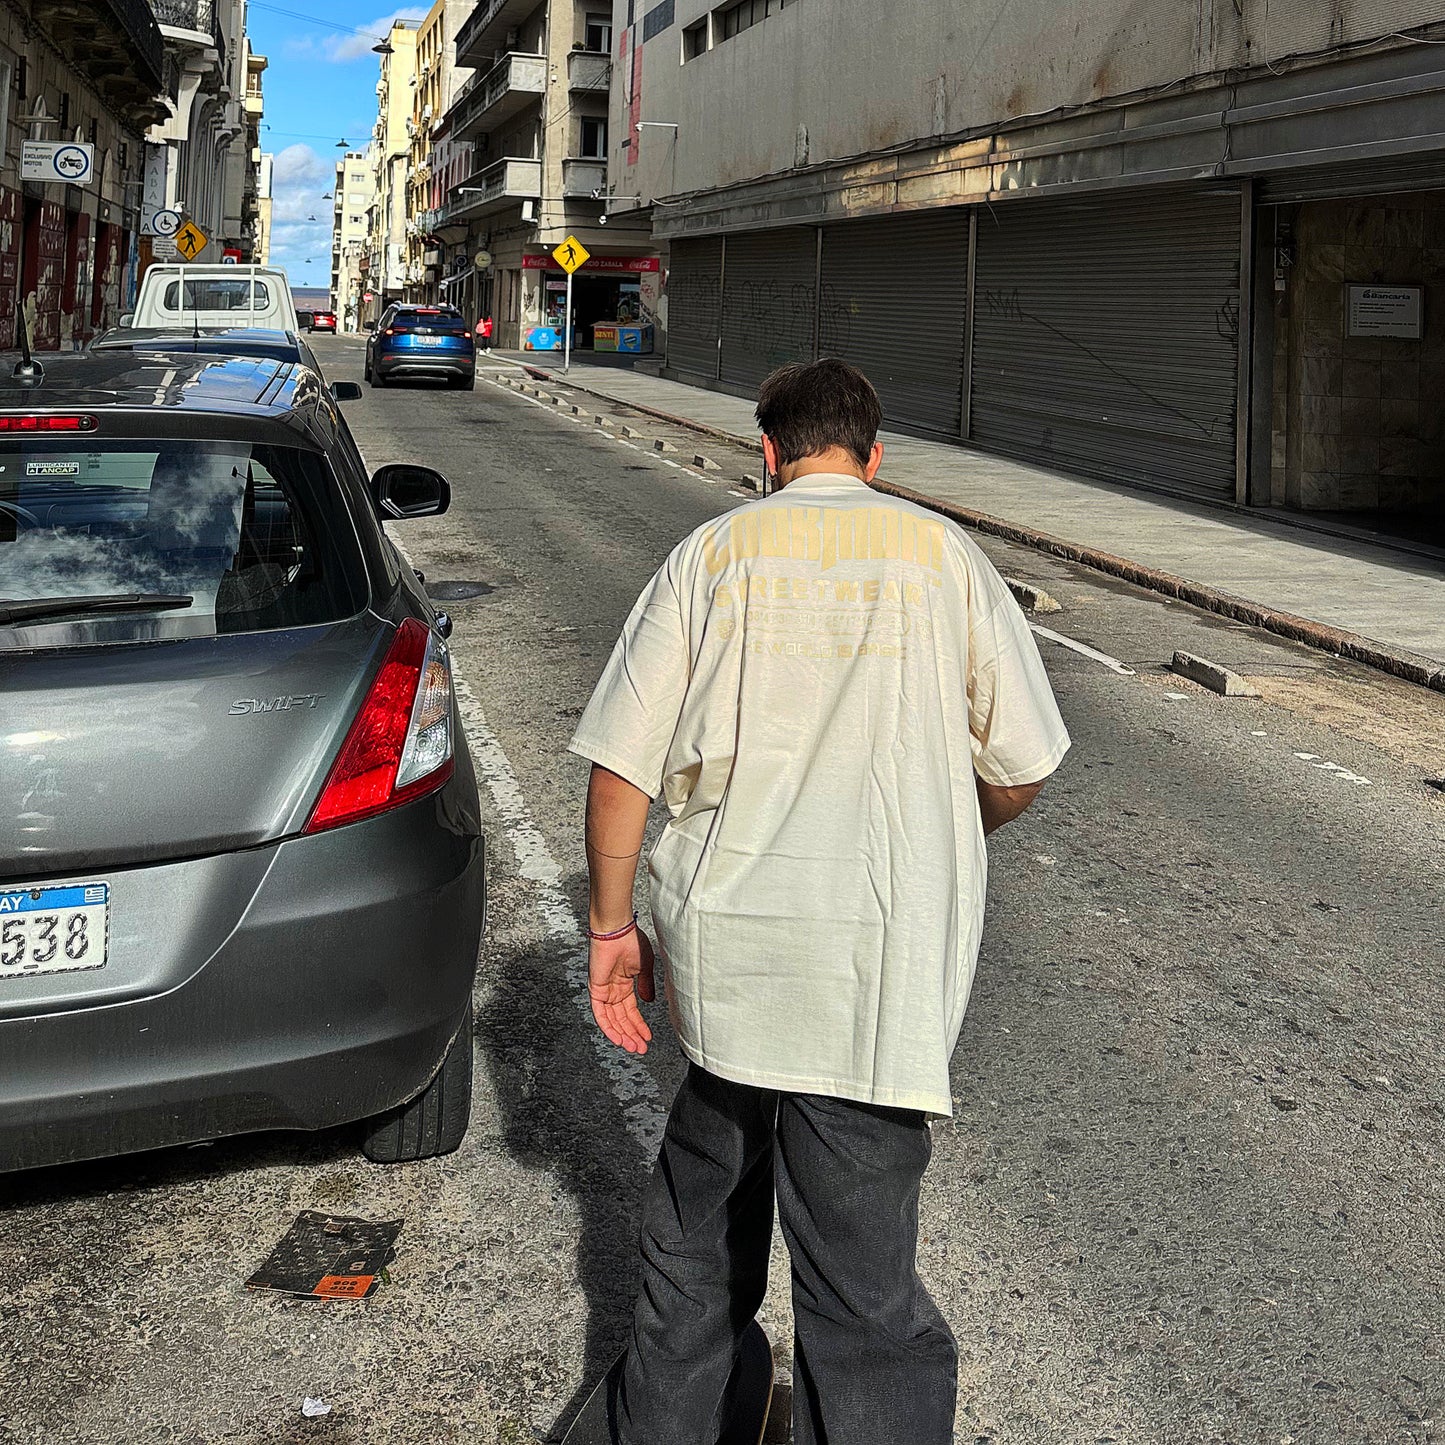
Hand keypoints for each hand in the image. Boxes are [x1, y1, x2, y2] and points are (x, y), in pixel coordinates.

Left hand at [588, 926, 655, 1054]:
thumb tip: (648, 1002)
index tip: (647, 1037)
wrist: (618, 931)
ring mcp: (604, 991)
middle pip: (621, 1019)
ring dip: (622, 1035)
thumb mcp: (645, 967)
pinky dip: (608, 1028)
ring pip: (612, 1020)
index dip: (639, 1025)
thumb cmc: (632, 942)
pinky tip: (618, 1038)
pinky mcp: (595, 990)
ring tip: (633, 1047)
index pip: (631, 1012)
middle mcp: (613, 990)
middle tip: (641, 1048)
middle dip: (632, 1035)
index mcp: (624, 985)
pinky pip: (600, 1014)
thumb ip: (646, 985)